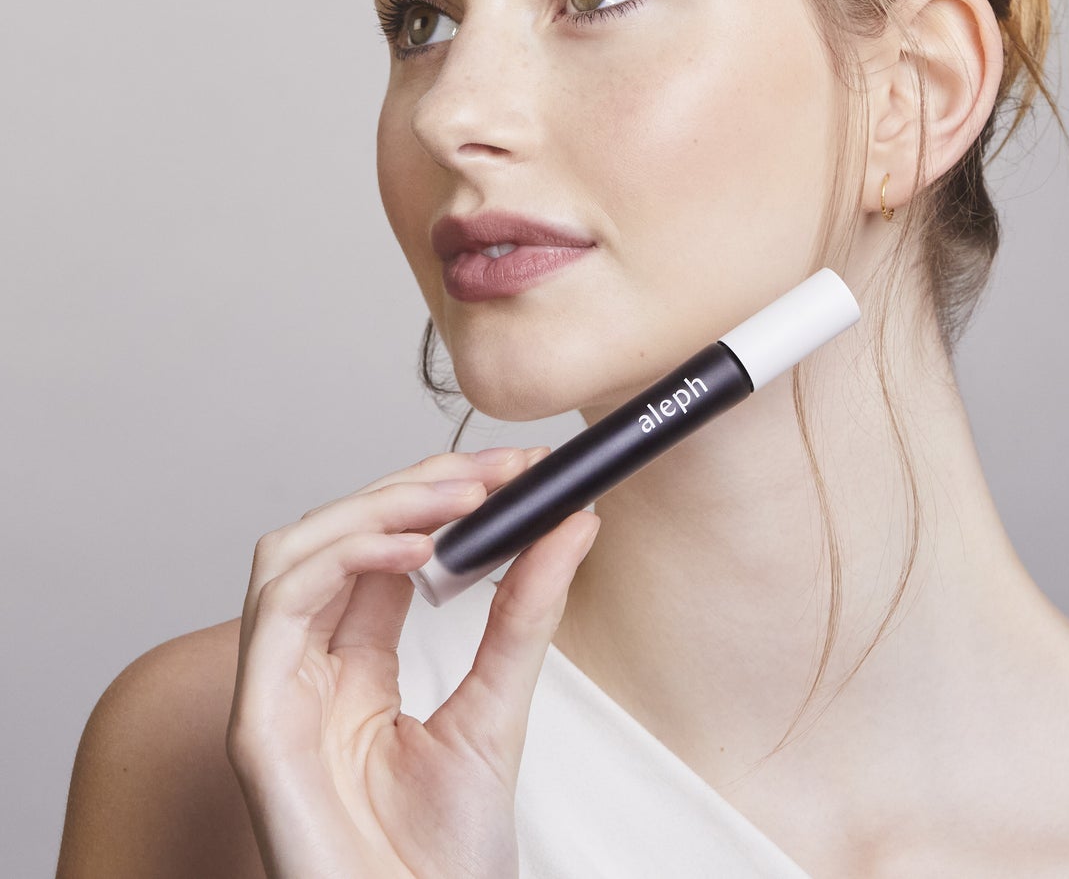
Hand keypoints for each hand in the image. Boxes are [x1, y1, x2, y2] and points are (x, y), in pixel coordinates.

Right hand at [226, 445, 599, 878]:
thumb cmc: (445, 860)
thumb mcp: (499, 709)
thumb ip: (526, 614)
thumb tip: (572, 523)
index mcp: (358, 667)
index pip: (382, 548)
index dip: (439, 495)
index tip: (514, 468)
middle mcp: (310, 669)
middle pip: (335, 536)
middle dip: (414, 486)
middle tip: (495, 468)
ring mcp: (278, 691)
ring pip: (293, 551)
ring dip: (376, 506)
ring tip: (458, 499)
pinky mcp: (257, 722)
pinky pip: (279, 606)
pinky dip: (345, 557)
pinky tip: (414, 548)